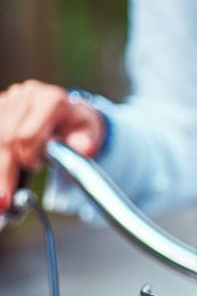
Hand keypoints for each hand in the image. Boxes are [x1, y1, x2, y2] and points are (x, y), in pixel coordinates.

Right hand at [0, 79, 105, 212]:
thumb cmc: (78, 126)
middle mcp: (27, 95)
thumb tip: (82, 150)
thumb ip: (85, 144)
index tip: (35, 168)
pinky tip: (2, 176)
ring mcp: (9, 99)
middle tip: (3, 201)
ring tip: (1, 195)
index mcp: (52, 101)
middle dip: (4, 170)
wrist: (69, 112)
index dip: (28, 155)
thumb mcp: (89, 135)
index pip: (27, 134)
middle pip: (5, 137)